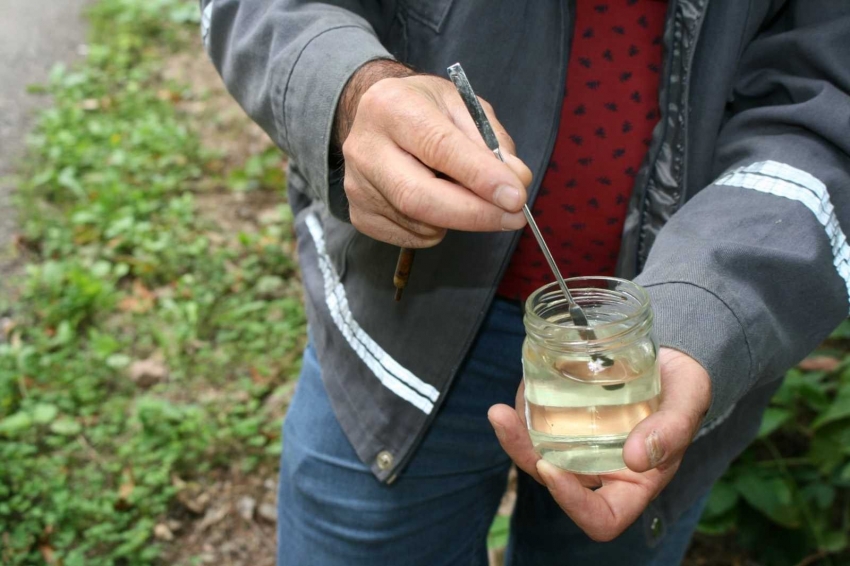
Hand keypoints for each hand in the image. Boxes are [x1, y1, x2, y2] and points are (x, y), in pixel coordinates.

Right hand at [334, 60, 532, 247]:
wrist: (376, 118)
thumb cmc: (424, 109)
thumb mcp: (462, 106)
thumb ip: (492, 141)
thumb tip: (516, 181)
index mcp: (390, 106)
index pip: (438, 147)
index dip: (479, 176)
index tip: (515, 197)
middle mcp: (365, 148)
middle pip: (419, 197)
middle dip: (474, 214)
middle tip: (514, 218)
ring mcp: (356, 185)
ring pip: (420, 223)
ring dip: (459, 219)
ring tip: (465, 193)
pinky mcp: (359, 214)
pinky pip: (411, 237)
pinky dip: (437, 228)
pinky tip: (436, 201)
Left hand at [487, 348, 711, 541]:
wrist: (670, 357)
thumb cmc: (685, 386)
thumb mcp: (689, 401)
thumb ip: (671, 430)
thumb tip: (636, 459)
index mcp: (634, 482)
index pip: (600, 517)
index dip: (572, 504)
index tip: (551, 470)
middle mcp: (601, 470)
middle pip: (556, 481)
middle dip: (525, 457)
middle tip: (505, 422)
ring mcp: (580, 445)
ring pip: (539, 453)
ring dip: (515, 436)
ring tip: (501, 412)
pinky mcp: (566, 418)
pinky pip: (538, 422)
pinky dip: (525, 408)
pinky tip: (522, 386)